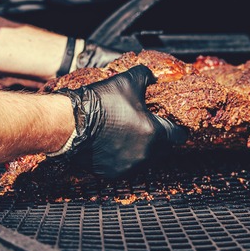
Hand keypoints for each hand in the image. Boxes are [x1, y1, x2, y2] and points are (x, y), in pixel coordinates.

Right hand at [54, 65, 186, 177]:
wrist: (70, 123)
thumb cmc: (101, 103)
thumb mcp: (127, 81)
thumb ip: (146, 76)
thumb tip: (153, 77)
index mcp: (155, 134)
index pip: (178, 136)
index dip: (176, 128)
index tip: (172, 124)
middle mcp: (145, 155)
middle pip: (162, 149)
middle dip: (158, 138)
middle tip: (146, 126)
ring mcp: (128, 167)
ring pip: (144, 159)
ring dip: (141, 149)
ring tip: (128, 134)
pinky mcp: (112, 173)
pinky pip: (125, 166)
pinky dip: (123, 157)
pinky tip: (114, 144)